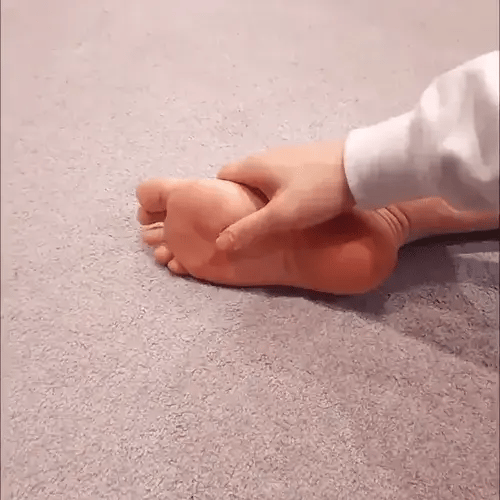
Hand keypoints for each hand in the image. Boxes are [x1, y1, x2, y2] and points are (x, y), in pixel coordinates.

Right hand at [215, 140, 355, 251]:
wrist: (362, 168)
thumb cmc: (316, 191)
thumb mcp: (280, 216)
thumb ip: (249, 229)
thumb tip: (219, 243)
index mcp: (255, 165)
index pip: (223, 176)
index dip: (220, 196)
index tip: (225, 218)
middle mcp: (268, 155)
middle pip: (244, 177)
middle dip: (241, 198)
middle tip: (248, 224)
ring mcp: (290, 155)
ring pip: (265, 177)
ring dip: (263, 195)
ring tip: (272, 219)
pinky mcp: (308, 160)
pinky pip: (284, 176)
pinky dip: (282, 191)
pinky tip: (296, 206)